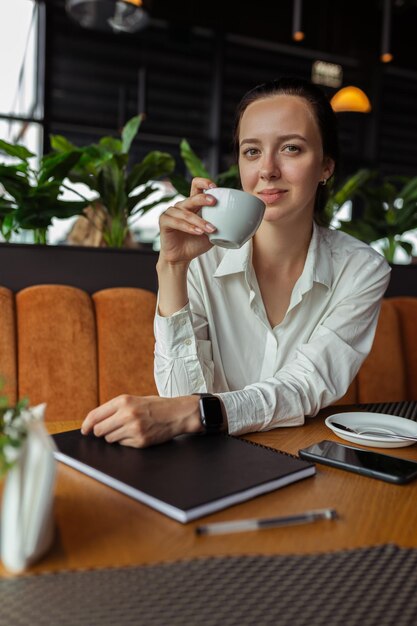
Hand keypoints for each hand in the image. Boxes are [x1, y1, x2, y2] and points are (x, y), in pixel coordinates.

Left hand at [81, 395, 201, 447]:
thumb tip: (94, 422)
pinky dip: (126, 441)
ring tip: (128, 429)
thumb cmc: (155, 406)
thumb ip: (115, 408)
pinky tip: (137, 434)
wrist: (178, 413)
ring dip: (114, 437)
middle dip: (101, 432)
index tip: (85, 430)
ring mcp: (134, 429)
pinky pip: (123, 445)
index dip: (86, 425)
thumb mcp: (134, 399)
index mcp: (123, 401)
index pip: (95, 415)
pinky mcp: (140, 441)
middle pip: (99, 430)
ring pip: (110, 439)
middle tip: (109, 429)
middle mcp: (127, 414)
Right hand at [158, 177, 217, 264]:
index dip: (204, 183)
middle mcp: (181, 205)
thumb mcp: (214, 233)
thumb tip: (246, 223)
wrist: (182, 257)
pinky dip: (189, 227)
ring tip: (211, 229)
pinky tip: (198, 232)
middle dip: (203, 198)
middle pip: (192, 197)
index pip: (196, 185)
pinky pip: (177, 222)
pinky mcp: (164, 222)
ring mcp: (171, 212)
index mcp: (193, 204)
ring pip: (186, 213)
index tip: (214, 187)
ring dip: (200, 221)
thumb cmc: (197, 243)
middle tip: (214, 202)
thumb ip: (223, 224)